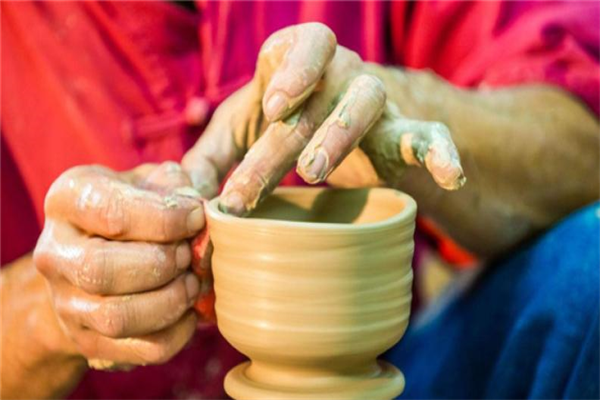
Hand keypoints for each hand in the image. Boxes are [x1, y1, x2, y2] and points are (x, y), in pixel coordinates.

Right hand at [33, 162, 204, 367]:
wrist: (99, 260)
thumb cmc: (135, 211)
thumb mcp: (149, 183)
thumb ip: (175, 185)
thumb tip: (196, 207)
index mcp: (67, 200)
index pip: (113, 213)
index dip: (166, 219)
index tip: (197, 217)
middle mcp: (54, 253)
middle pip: (102, 270)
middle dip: (162, 264)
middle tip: (189, 255)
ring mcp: (65, 303)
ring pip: (116, 317)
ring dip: (170, 301)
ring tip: (191, 282)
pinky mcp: (88, 342)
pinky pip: (140, 349)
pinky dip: (177, 333)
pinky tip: (188, 311)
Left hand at [183, 23, 464, 215]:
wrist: (334, 128)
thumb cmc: (279, 123)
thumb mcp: (238, 133)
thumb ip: (208, 159)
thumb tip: (183, 198)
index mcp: (298, 58)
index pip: (300, 45)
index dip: (293, 71)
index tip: (273, 109)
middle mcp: (339, 70)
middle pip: (321, 92)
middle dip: (288, 137)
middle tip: (252, 187)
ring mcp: (374, 99)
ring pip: (368, 102)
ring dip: (341, 135)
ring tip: (313, 171)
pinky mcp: (402, 132)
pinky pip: (430, 133)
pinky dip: (440, 150)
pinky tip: (451, 175)